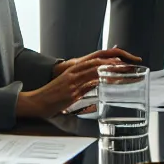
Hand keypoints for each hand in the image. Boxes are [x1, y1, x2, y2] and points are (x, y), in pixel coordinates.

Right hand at [18, 47, 139, 117]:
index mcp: (73, 71)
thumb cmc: (51, 97)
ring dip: (110, 68)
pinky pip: (89, 84)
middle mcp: (73, 73)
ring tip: (123, 69)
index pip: (94, 62)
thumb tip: (94, 92)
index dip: (108, 61)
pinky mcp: (72, 92)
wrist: (36, 102)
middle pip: (97, 63)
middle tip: (127, 64)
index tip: (120, 62)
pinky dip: (101, 81)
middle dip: (113, 63)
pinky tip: (109, 81)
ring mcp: (73, 82)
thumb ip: (82, 89)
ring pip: (95, 70)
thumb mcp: (69, 91)